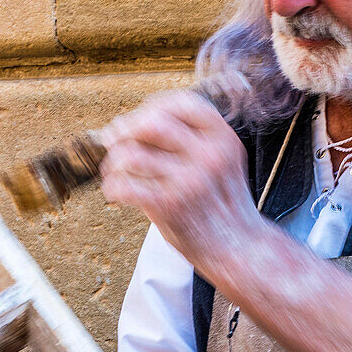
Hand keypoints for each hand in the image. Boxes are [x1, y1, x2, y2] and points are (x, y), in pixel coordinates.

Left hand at [99, 91, 262, 276]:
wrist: (239, 247)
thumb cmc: (224, 205)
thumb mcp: (224, 161)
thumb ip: (194, 138)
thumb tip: (139, 120)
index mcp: (222, 139)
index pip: (180, 104)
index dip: (153, 106)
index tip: (140, 117)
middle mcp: (208, 155)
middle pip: (151, 123)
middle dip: (125, 129)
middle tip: (114, 139)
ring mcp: (188, 181)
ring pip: (131, 153)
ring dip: (114, 161)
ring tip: (114, 170)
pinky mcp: (169, 206)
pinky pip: (124, 185)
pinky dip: (112, 187)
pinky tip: (117, 192)